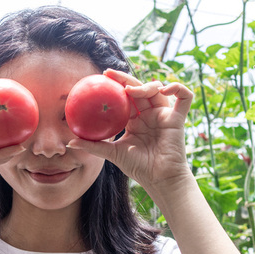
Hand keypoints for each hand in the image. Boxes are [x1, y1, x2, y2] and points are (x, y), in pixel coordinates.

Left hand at [67, 70, 193, 193]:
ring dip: (144, 85)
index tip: (100, 78)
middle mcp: (149, 114)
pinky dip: (178, 87)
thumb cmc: (138, 168)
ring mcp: (164, 115)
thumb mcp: (113, 154)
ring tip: (129, 91)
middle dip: (124, 78)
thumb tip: (70, 142)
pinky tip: (164, 88)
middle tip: (109, 74)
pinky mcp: (178, 118)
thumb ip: (94, 146)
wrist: (159, 179)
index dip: (115, 86)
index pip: (124, 97)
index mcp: (135, 120)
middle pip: (138, 89)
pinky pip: (184, 97)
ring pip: (157, 89)